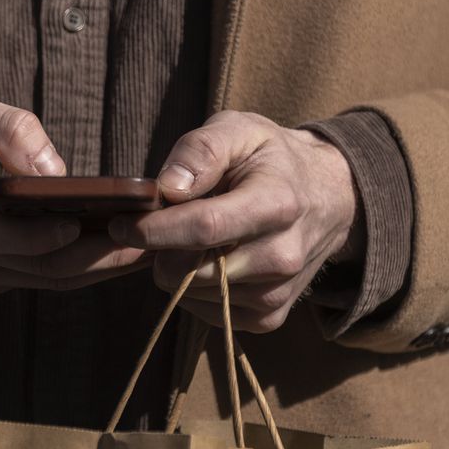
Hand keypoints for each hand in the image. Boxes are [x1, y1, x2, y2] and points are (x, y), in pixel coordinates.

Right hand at [0, 90, 148, 296]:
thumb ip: (5, 127)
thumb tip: (54, 166)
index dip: (33, 236)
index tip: (78, 227)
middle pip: (30, 264)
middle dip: (95, 256)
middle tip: (150, 239)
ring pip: (38, 281)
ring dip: (95, 270)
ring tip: (147, 249)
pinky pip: (29, 283)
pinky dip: (72, 273)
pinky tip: (111, 257)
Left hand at [108, 111, 358, 331]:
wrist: (327, 198)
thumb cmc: (271, 159)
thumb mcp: (240, 130)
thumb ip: (201, 150)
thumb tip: (167, 189)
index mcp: (277, 204)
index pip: (204, 229)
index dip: (153, 230)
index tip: (121, 223)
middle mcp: (282, 256)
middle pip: (191, 270)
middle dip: (160, 249)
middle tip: (161, 224)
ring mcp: (277, 293)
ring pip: (191, 294)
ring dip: (177, 268)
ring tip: (194, 237)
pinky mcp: (269, 318)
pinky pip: (205, 313)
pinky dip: (193, 289)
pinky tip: (209, 260)